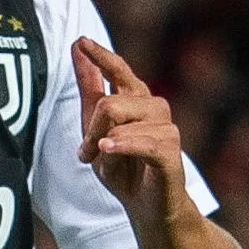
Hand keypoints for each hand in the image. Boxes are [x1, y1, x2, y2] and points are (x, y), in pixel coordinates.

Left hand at [74, 38, 188, 222]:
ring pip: (120, 123)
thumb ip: (90, 88)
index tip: (81, 41)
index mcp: (137, 99)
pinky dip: (121, 146)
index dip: (100, 56)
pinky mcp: (171, 151)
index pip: (118, 69)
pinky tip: (108, 149)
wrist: (146, 207)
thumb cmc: (124, 168)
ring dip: (103, 148)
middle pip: (110, 103)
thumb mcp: (97, 127)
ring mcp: (166, 128)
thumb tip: (78, 46)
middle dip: (91, 131)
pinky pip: (141, 142)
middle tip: (88, 154)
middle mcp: (155, 107)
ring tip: (106, 164)